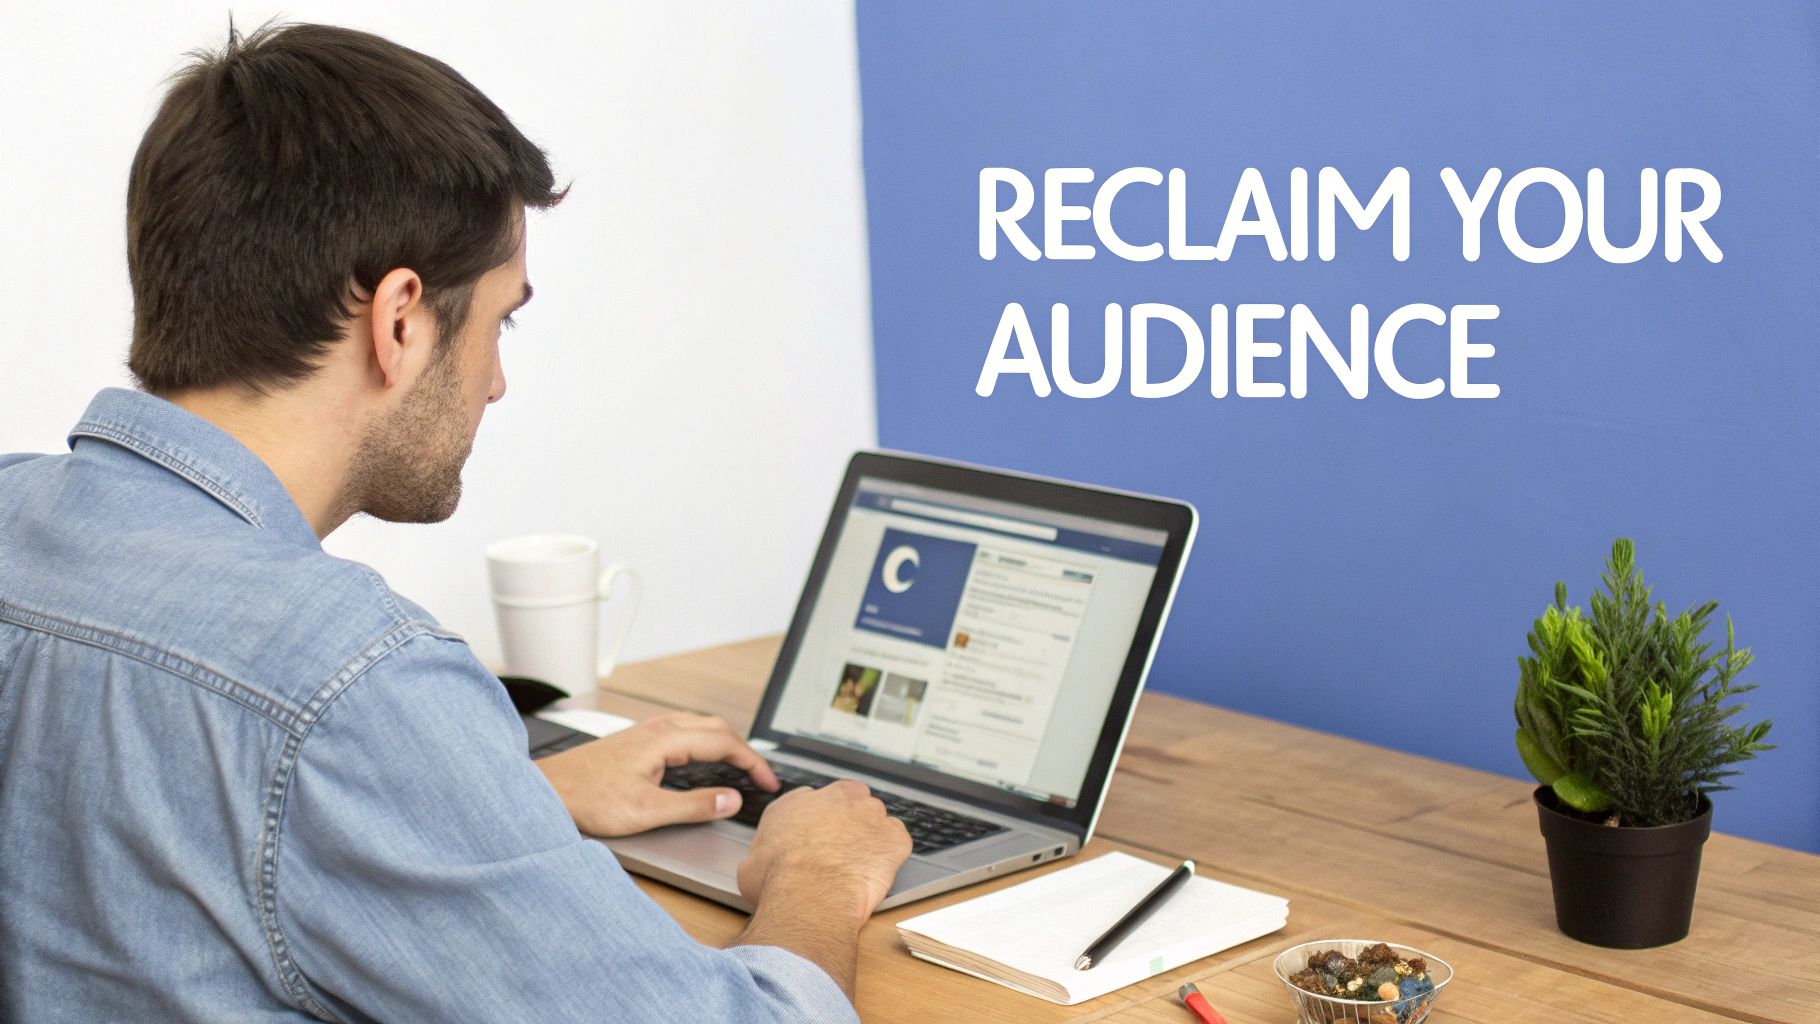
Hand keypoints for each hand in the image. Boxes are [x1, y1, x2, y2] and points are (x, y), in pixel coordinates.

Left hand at [534, 712, 777, 836]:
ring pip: (701, 726)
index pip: (725, 743)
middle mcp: (659, 728)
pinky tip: (701, 761)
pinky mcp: (638, 740)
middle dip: (744, 750)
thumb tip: (730, 800)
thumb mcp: (646, 811)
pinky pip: (685, 731)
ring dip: (725, 744)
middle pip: (717, 728)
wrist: (547, 790)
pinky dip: (706, 743)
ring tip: (739, 768)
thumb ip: (693, 806)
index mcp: (666, 739)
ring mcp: (647, 731)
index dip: (753, 763)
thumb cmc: (587, 798)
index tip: (768, 782)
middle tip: (761, 776)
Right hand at [735, 780, 911, 925]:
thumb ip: (766, 848)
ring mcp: (869, 814)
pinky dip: (892, 854)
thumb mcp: (751, 860)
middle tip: (842, 851)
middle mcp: (836, 799)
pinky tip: (878, 871)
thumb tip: (762, 860)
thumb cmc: (777, 882)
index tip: (820, 837)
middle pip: (850, 802)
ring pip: (876, 820)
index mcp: (800, 801)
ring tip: (861, 866)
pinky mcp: (893, 837)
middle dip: (849, 822)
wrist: (808, 897)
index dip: (820, 822)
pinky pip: (898, 840)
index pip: (816, 801)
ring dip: (871, 838)